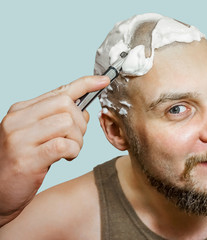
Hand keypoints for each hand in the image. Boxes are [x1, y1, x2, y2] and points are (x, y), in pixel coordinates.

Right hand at [0, 75, 109, 226]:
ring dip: (78, 139)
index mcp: (21, 110)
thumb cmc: (23, 162)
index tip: (104, 80)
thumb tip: (85, 110)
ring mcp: (20, 138)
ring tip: (69, 150)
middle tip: (76, 138)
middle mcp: (18, 120)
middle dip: (81, 122)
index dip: (85, 84)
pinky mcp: (27, 158)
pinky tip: (67, 157)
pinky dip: (73, 151)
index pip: (59, 91)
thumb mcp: (38, 135)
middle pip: (66, 105)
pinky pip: (64, 145)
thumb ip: (58, 119)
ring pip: (68, 123)